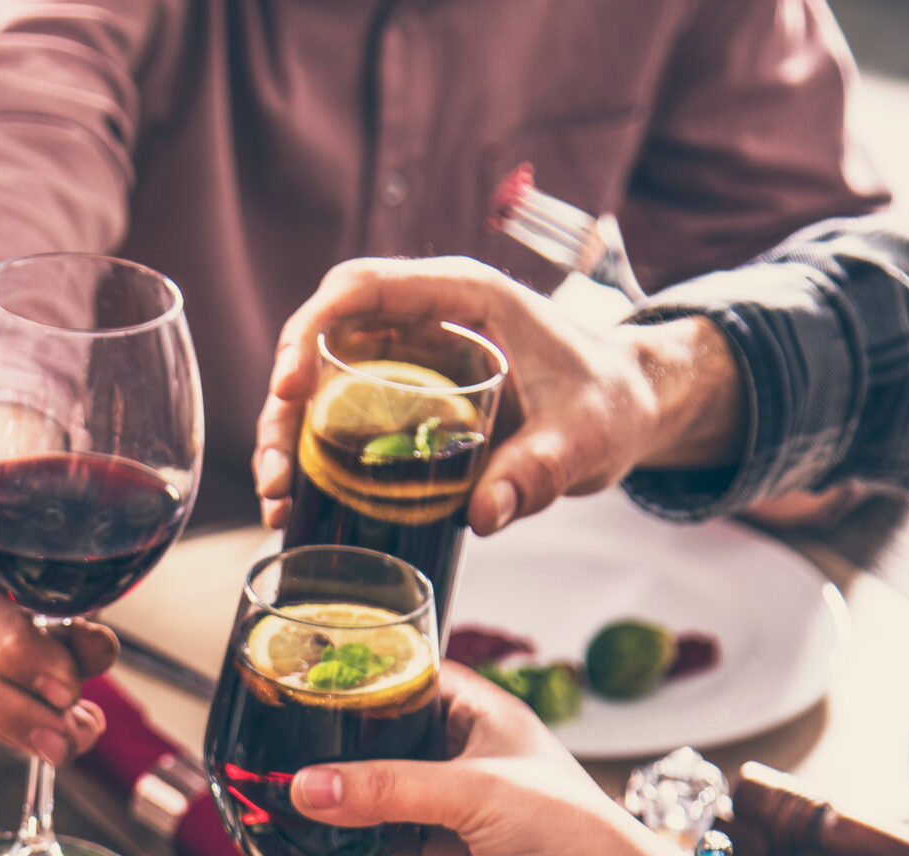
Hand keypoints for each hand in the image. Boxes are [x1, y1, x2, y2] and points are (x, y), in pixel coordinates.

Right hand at [0, 486, 110, 762]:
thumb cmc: (21, 524)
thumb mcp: (56, 546)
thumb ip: (77, 602)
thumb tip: (95, 654)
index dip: (22, 651)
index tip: (69, 691)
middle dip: (12, 703)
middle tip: (64, 737)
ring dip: (0, 723)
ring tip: (54, 741)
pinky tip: (21, 731)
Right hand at [252, 258, 732, 536]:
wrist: (633, 405)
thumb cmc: (614, 399)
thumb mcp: (587, 436)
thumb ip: (541, 470)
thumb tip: (482, 516)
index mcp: (462, 295)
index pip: (361, 287)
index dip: (311, 328)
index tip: (288, 385)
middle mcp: (424, 321)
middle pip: (324, 342)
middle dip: (284, 406)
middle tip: (275, 472)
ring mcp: (411, 361)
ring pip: (323, 385)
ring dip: (289, 439)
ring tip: (278, 500)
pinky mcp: (409, 401)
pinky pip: (344, 419)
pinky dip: (315, 459)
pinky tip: (300, 505)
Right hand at [287, 665, 689, 855]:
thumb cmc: (579, 837)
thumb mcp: (477, 791)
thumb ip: (388, 788)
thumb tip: (309, 788)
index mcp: (482, 720)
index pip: (413, 680)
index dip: (367, 676)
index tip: (311, 677)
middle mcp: (461, 764)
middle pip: (380, 746)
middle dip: (335, 749)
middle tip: (280, 744)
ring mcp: (446, 820)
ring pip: (371, 804)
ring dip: (333, 807)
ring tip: (279, 798)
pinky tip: (308, 851)